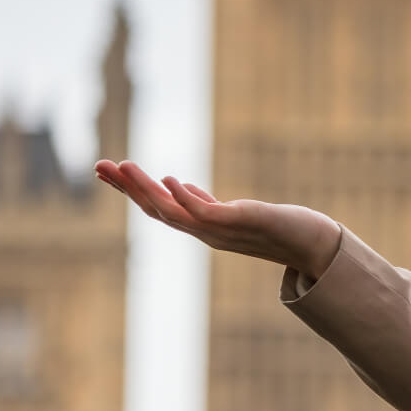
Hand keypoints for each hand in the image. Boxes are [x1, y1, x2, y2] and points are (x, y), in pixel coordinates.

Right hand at [94, 159, 342, 279]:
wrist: (312, 244)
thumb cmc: (277, 227)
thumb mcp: (234, 211)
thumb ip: (206, 202)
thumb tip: (181, 187)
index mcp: (201, 226)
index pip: (158, 208)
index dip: (132, 191)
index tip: (109, 171)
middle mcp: (205, 232)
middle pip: (155, 210)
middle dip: (126, 189)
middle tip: (98, 165)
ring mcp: (220, 230)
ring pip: (172, 212)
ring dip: (146, 190)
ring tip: (125, 167)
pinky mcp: (238, 222)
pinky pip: (204, 212)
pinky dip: (184, 197)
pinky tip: (169, 179)